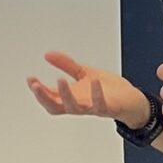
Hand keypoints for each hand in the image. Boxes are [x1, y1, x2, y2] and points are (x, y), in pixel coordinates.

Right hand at [26, 51, 148, 128]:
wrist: (132, 100)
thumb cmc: (109, 90)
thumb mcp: (84, 73)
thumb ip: (67, 65)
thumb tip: (47, 54)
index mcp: (72, 97)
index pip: (50, 97)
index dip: (38, 90)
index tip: (30, 78)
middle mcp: (79, 105)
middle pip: (56, 107)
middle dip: (44, 97)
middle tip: (36, 85)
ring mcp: (92, 108)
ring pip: (74, 108)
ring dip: (66, 95)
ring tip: (60, 80)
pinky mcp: (108, 108)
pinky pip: (100, 104)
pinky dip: (96, 94)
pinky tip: (93, 81)